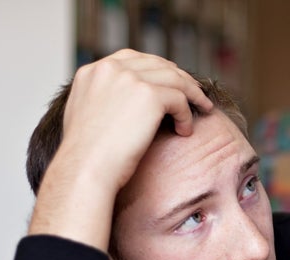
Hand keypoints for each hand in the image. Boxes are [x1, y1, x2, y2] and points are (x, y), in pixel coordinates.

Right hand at [28, 49, 212, 250]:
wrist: (85, 169)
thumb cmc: (86, 156)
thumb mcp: (85, 115)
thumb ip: (102, 98)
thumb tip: (123, 101)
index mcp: (92, 71)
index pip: (132, 58)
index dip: (157, 68)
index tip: (172, 81)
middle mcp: (110, 69)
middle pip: (157, 64)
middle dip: (179, 77)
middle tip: (195, 93)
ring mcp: (130, 79)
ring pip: (174, 79)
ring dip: (192, 94)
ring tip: (204, 108)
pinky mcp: (149, 96)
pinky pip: (180, 99)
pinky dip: (187, 115)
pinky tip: (185, 131)